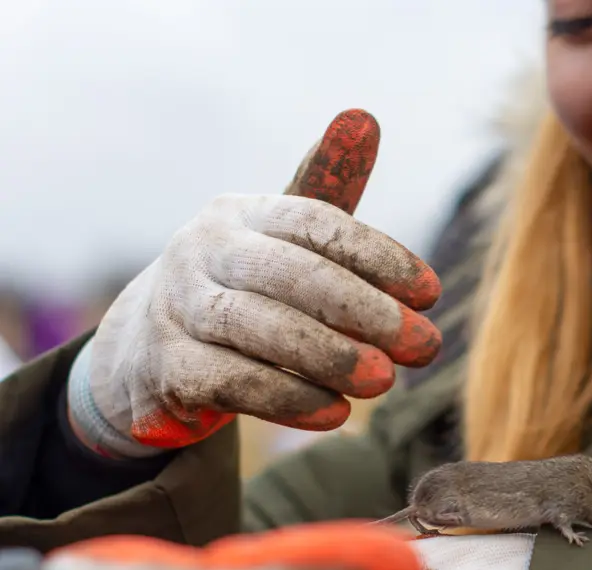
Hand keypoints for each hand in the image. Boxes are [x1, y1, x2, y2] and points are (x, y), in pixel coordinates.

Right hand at [67, 109, 442, 456]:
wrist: (144, 354)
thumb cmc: (239, 287)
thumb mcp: (278, 239)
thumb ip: (326, 190)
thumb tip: (365, 118)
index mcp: (242, 214)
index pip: (318, 224)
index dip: (380, 257)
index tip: (431, 292)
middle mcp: (203, 250)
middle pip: (295, 275)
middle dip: (368, 312)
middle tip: (426, 346)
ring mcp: (177, 307)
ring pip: (261, 328)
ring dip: (331, 356)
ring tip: (385, 382)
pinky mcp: (165, 367)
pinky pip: (232, 381)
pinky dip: (288, 397)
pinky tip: (336, 412)